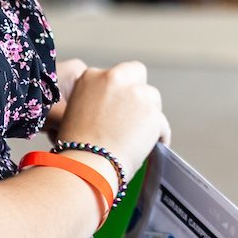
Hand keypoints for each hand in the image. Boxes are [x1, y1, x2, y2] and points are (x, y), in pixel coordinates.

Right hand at [50, 60, 167, 182]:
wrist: (86, 165)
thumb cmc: (77, 147)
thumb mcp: (75, 112)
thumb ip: (95, 101)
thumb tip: (111, 110)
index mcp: (91, 77)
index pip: (113, 75)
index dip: (117, 92)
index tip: (118, 106)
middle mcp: (114, 79)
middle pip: (136, 72)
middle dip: (137, 88)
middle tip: (134, 112)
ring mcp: (136, 94)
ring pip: (152, 98)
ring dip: (148, 113)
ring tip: (139, 135)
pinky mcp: (153, 113)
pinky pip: (162, 124)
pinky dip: (159, 136)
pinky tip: (151, 147)